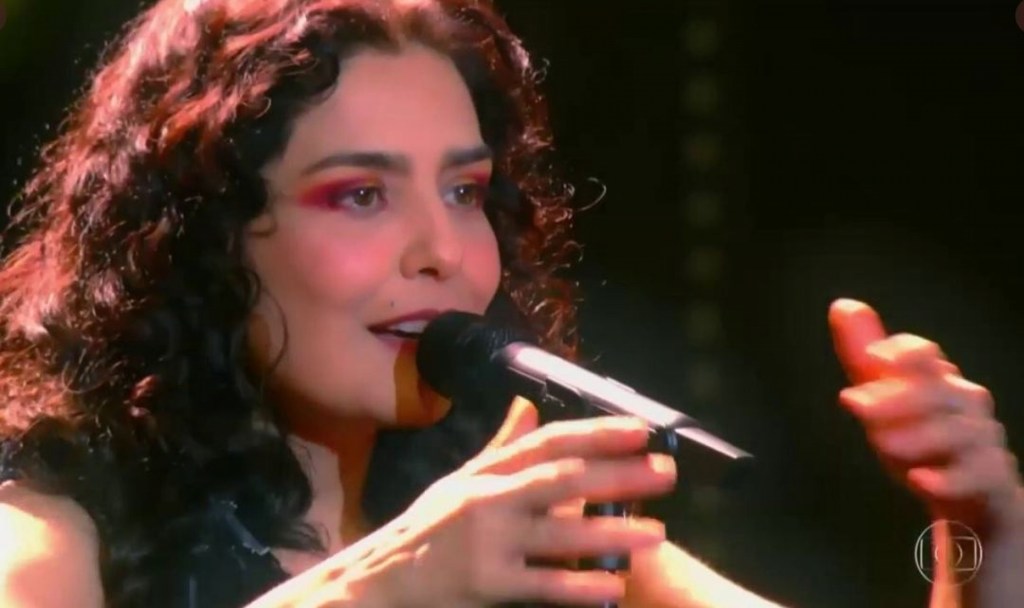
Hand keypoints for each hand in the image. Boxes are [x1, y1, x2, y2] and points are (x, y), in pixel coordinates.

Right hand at [366, 397, 674, 607]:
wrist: (379, 579)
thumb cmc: (427, 529)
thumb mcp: (459, 481)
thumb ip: (500, 446)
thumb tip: (529, 406)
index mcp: (487, 471)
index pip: (548, 442)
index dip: (596, 433)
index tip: (641, 430)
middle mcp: (488, 499)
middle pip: (562, 481)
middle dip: (617, 475)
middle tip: (665, 473)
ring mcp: (487, 542)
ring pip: (558, 534)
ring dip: (611, 533)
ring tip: (656, 532)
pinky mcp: (485, 584)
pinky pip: (541, 586)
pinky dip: (579, 586)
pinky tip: (613, 587)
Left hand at [828, 298, 1023, 535]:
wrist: (976, 503)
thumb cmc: (924, 444)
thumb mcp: (887, 400)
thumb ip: (863, 358)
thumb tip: (842, 305)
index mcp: (937, 380)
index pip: (923, 354)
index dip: (900, 352)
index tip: (871, 358)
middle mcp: (965, 404)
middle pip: (936, 392)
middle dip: (895, 398)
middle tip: (854, 404)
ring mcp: (983, 442)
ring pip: (956, 432)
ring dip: (917, 436)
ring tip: (881, 444)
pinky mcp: (993, 480)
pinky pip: (978, 476)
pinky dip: (948, 479)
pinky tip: (920, 480)